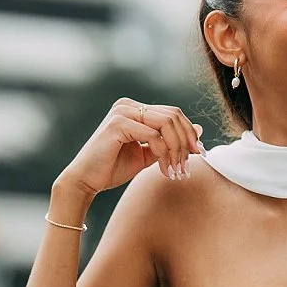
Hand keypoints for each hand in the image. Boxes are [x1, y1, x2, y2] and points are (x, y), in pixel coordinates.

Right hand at [56, 98, 204, 198]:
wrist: (86, 180)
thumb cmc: (114, 167)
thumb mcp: (150, 154)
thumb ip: (171, 142)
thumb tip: (200, 130)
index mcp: (135, 109)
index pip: (173, 114)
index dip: (189, 133)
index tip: (199, 153)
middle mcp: (129, 105)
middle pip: (173, 116)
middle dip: (186, 142)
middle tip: (187, 166)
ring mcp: (122, 112)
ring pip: (166, 124)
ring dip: (177, 150)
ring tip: (176, 171)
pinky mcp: (117, 124)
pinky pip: (153, 136)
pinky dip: (163, 154)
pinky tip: (163, 171)